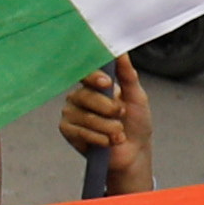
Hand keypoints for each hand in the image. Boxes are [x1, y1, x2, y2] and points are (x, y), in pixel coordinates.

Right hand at [54, 55, 151, 194]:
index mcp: (93, 84)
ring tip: (119, 133)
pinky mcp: (67, 130)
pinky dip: (100, 139)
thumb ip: (127, 75)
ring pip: (86, 117)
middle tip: (121, 115)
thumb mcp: (136, 97)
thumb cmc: (135, 123)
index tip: (107, 83)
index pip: (85, 73)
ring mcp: (71, 113)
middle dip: (109, 109)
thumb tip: (121, 52)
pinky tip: (108, 142)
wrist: (133, 152)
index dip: (94, 77)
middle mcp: (79, 96)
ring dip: (109, 128)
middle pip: (85, 96)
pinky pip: (82, 132)